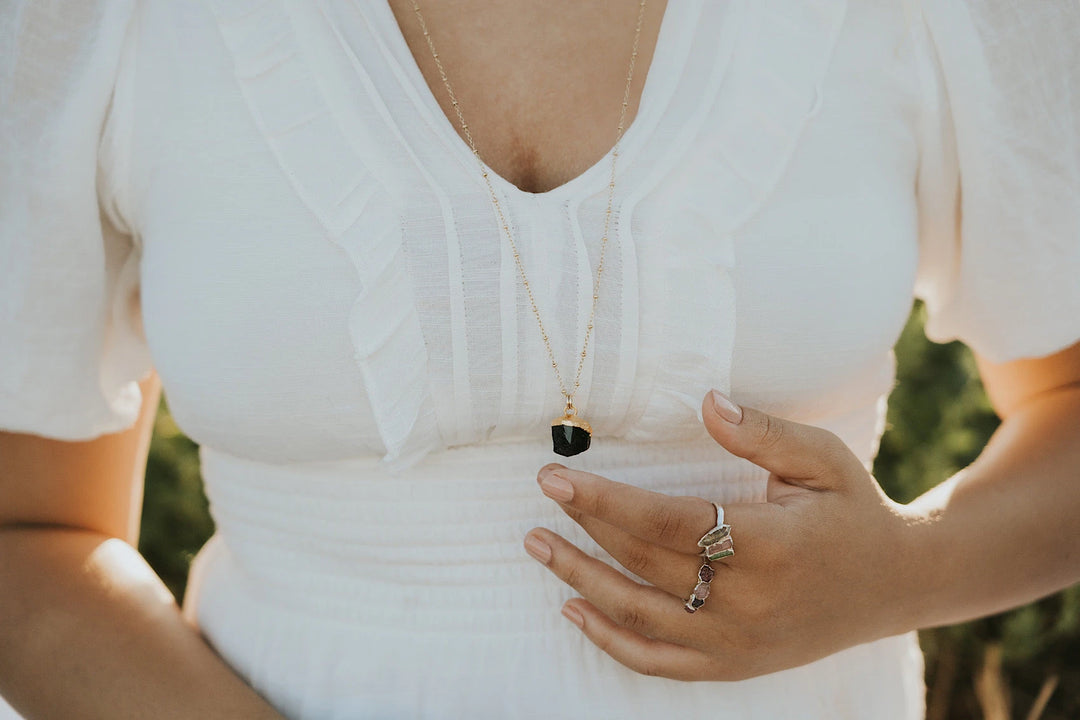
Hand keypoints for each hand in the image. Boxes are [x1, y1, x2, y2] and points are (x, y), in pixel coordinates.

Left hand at [523, 390, 918, 680]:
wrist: (895, 584)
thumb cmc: (853, 510)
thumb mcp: (822, 459)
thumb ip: (763, 432)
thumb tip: (706, 402)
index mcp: (770, 544)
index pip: (667, 522)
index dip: (605, 501)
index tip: (557, 478)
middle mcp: (749, 601)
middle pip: (643, 563)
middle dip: (584, 527)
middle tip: (543, 494)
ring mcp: (737, 642)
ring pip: (639, 615)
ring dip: (580, 580)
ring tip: (538, 546)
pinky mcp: (732, 665)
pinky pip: (657, 662)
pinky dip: (610, 640)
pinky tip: (575, 610)